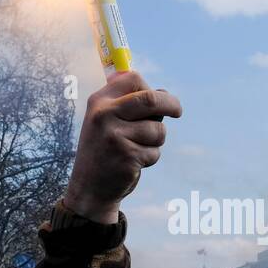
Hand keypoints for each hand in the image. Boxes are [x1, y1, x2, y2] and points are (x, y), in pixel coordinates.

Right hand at [62, 71, 181, 224]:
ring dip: (156, 141)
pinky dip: (151, 157)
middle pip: (150, 99)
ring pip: (157, 130)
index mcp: (99, 102)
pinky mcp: (127, 156)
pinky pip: (155, 151)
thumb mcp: (106, 122)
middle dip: (171, 104)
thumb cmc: (105, 151)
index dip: (150, 87)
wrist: (89, 188)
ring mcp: (115, 136)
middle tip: (178, 111)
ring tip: (137, 149)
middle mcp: (104, 115)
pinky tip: (133, 164)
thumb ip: (129, 105)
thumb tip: (164, 93)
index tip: (161, 96)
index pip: (133, 79)